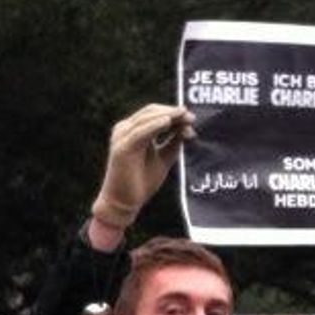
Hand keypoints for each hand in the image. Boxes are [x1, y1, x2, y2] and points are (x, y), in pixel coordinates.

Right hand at [91, 104, 195, 229]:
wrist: (124, 203)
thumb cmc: (142, 181)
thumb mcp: (164, 157)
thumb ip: (174, 142)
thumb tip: (188, 127)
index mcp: (134, 130)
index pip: (155, 113)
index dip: (174, 113)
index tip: (192, 119)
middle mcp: (125, 130)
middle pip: (151, 112)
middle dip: (173, 113)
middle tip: (192, 117)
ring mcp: (121, 137)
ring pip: (146, 119)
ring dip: (168, 117)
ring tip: (185, 118)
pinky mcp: (122, 148)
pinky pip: (140, 133)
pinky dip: (155, 126)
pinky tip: (168, 122)